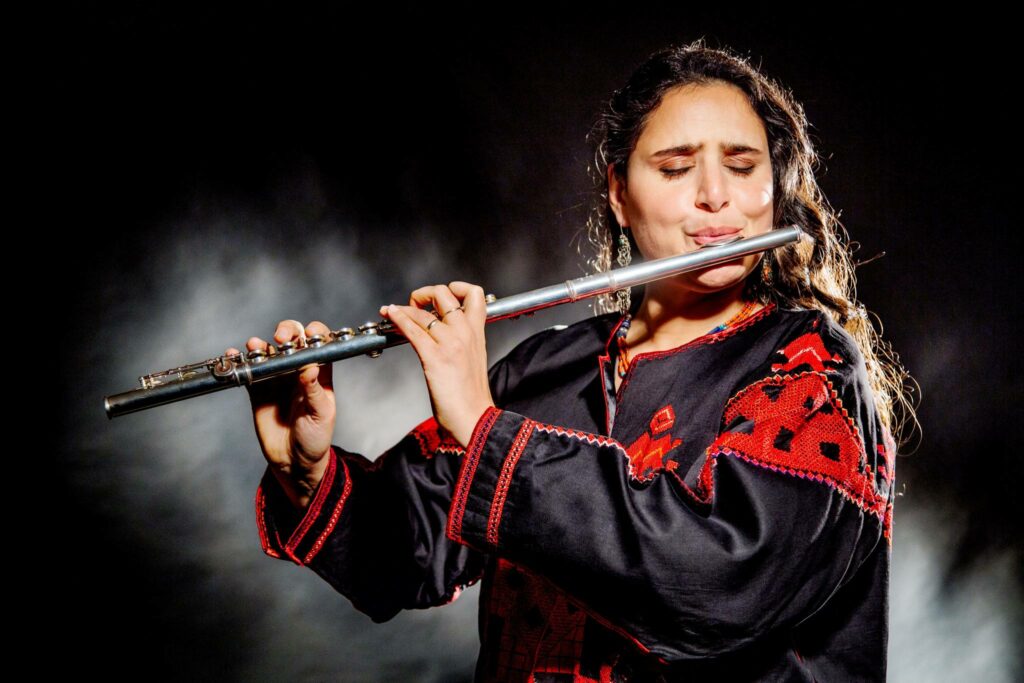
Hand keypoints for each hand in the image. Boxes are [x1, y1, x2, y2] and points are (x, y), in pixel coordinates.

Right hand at [226, 320, 334, 509]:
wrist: (294, 462)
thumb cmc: (315, 438)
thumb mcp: (321, 415)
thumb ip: (314, 392)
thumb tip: (309, 369)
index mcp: (319, 373)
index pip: (319, 343)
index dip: (314, 333)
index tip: (309, 335)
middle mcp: (297, 370)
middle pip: (292, 338)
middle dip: (286, 331)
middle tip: (280, 339)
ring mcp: (277, 378)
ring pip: (268, 351)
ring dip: (260, 345)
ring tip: (255, 347)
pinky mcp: (258, 389)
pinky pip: (248, 369)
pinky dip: (240, 360)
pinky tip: (234, 356)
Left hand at [380, 281, 494, 446]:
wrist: (475, 419)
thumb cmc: (471, 397)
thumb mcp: (473, 360)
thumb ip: (463, 343)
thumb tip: (444, 335)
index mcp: (477, 333)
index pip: (475, 294)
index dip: (457, 288)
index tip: (441, 299)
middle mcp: (465, 332)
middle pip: (443, 293)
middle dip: (424, 294)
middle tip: (415, 306)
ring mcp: (450, 343)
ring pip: (422, 311)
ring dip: (403, 308)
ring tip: (391, 311)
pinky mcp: (434, 357)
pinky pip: (412, 330)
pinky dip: (397, 319)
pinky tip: (389, 316)